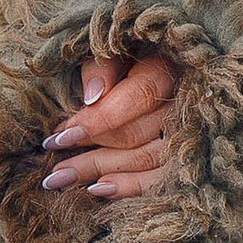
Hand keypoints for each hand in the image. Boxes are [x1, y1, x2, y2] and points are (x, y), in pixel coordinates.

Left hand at [41, 47, 178, 200]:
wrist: (166, 70)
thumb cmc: (129, 60)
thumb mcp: (114, 53)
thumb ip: (102, 67)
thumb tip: (93, 97)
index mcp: (168, 70)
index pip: (139, 96)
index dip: (99, 119)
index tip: (61, 135)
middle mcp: (184, 104)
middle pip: (137, 133)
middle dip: (90, 147)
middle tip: (51, 155)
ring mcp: (190, 134)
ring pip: (145, 158)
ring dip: (99, 170)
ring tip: (59, 179)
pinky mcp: (187, 158)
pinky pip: (162, 180)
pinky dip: (130, 187)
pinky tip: (97, 189)